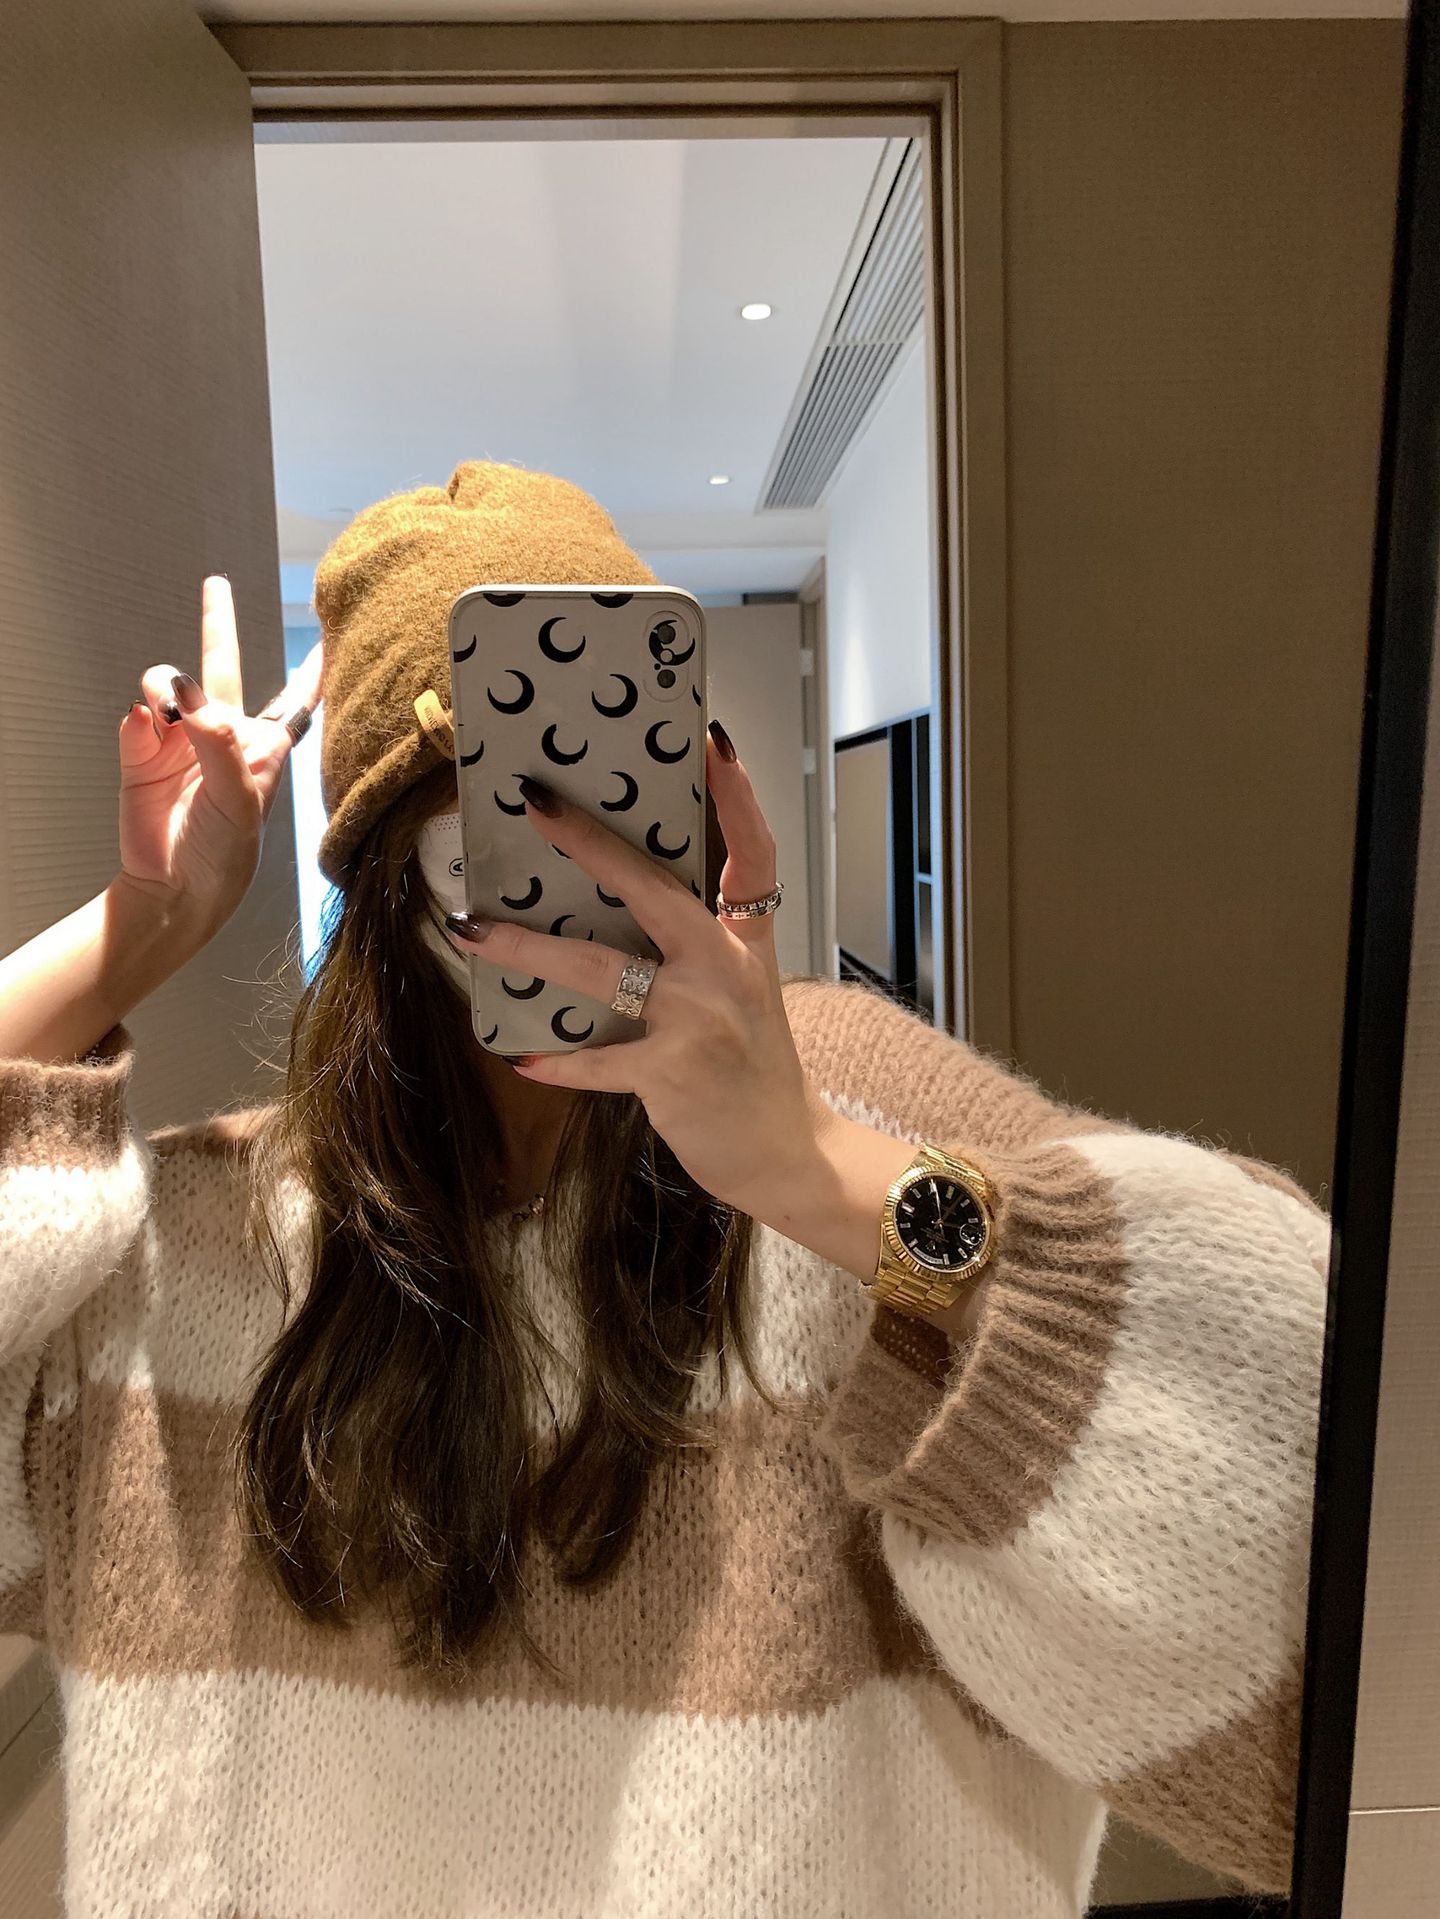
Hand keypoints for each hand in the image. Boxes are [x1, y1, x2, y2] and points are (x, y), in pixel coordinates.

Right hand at [117, 577, 322, 937]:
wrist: (174, 887)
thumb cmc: (225, 853)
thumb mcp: (239, 801)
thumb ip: (219, 744)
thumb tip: (189, 695)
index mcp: (263, 747)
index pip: (295, 698)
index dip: (312, 666)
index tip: (330, 631)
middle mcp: (222, 734)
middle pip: (221, 665)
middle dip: (217, 623)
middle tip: (216, 585)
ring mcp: (179, 740)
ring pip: (169, 682)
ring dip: (167, 685)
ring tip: (168, 715)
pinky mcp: (142, 751)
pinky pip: (137, 715)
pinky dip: (139, 717)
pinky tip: (147, 728)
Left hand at [444, 723, 845, 1224]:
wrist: (786, 1153)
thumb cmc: (755, 1070)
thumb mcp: (744, 994)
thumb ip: (699, 950)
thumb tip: (620, 906)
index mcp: (747, 944)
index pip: (753, 856)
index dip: (738, 798)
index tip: (712, 743)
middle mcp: (726, 971)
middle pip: (654, 890)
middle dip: (590, 844)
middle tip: (535, 804)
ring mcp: (699, 1020)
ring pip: (600, 968)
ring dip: (527, 949)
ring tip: (470, 928)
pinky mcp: (672, 1072)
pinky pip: (597, 1060)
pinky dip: (557, 1060)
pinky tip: (520, 1056)